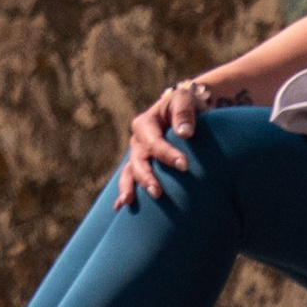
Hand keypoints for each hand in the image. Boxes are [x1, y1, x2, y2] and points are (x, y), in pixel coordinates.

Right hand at [116, 80, 206, 208]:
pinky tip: (119, 208)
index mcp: (145, 123)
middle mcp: (138, 141)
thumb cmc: (187, 104)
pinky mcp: (141, 166)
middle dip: (146, 177)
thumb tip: (184, 133)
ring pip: (130, 172)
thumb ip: (184, 112)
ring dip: (129, 187)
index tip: (185, 165)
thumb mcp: (185, 99)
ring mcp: (137, 155)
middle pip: (138, 161)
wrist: (186, 110)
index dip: (168, 154)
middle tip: (158, 193)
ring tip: (129, 202)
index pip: (154, 142)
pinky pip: (130, 180)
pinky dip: (124, 192)